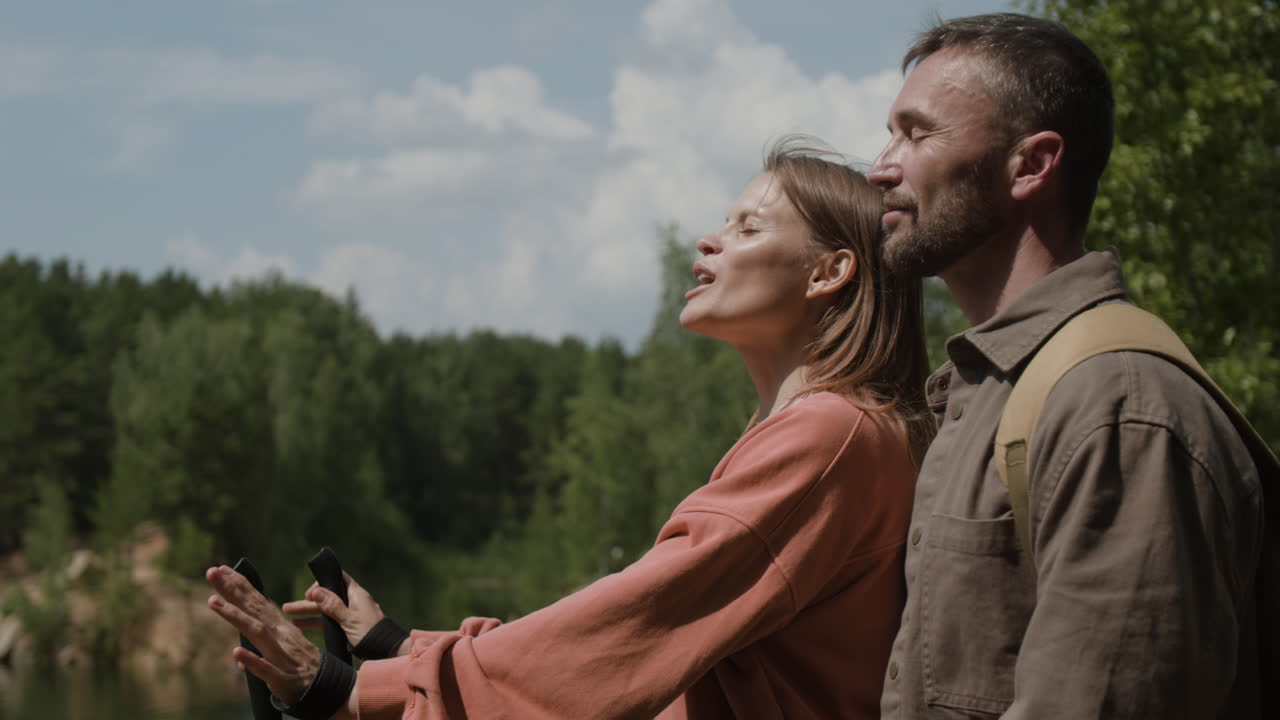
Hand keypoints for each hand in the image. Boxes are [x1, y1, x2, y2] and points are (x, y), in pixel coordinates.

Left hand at [205, 565, 321, 704]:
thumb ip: (260, 648)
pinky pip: (265, 668)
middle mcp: (280, 635)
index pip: (257, 601)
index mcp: (279, 627)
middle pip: (253, 608)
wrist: (327, 689)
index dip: (240, 585)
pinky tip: (236, 651)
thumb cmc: (302, 668)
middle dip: (232, 589)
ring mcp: (279, 654)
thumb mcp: (281, 651)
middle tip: (212, 571)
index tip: (222, 569)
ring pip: (256, 631)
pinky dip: (252, 659)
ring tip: (212, 601)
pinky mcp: (281, 677)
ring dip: (235, 616)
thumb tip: (237, 654)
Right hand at [282, 571, 388, 649]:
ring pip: (324, 611)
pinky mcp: (347, 627)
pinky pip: (328, 622)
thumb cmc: (371, 634)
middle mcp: (351, 602)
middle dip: (307, 602)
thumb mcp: (349, 620)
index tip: (309, 593)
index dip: (322, 583)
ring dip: (308, 613)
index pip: (337, 578)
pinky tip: (300, 626)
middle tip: (287, 607)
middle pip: (326, 597)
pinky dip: (315, 623)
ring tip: (287, 616)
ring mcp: (348, 615)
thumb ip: (333, 606)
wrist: (387, 652)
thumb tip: (317, 591)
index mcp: (356, 594)